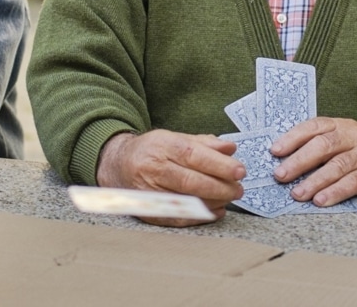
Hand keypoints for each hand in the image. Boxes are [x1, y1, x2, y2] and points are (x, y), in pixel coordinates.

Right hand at [95, 129, 244, 225]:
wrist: (117, 165)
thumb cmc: (153, 150)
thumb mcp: (175, 138)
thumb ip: (204, 143)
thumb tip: (230, 149)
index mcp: (161, 146)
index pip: (193, 155)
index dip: (219, 164)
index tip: (239, 170)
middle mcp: (152, 168)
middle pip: (191, 181)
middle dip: (220, 186)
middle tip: (239, 189)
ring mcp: (148, 192)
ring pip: (186, 201)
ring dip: (213, 202)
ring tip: (229, 198)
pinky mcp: (148, 210)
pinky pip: (178, 217)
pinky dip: (201, 216)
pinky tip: (216, 211)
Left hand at [269, 117, 356, 206]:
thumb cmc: (355, 164)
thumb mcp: (337, 150)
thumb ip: (314, 152)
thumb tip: (279, 163)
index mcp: (341, 125)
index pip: (314, 126)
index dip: (293, 137)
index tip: (274, 151)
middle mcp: (356, 135)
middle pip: (324, 144)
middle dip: (299, 161)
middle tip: (280, 175)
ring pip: (338, 165)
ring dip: (315, 181)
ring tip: (297, 194)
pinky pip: (354, 182)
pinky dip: (336, 192)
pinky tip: (321, 201)